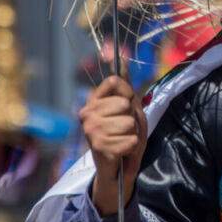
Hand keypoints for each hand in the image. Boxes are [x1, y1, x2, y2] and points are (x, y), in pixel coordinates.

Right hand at [82, 70, 146, 215]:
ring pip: (130, 122)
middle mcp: (87, 113)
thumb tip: (121, 56)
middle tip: (125, 128)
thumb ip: (124, 82)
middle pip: (125, 103)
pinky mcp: (99, 147)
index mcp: (93, 100)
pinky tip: (123, 151)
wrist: (119, 165)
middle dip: (133, 117)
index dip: (128, 93)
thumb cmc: (123, 131)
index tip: (126, 105)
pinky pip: (131, 139)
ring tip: (124, 139)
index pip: (116, 81)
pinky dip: (132, 146)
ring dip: (133, 133)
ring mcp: (91, 130)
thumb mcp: (127, 104)